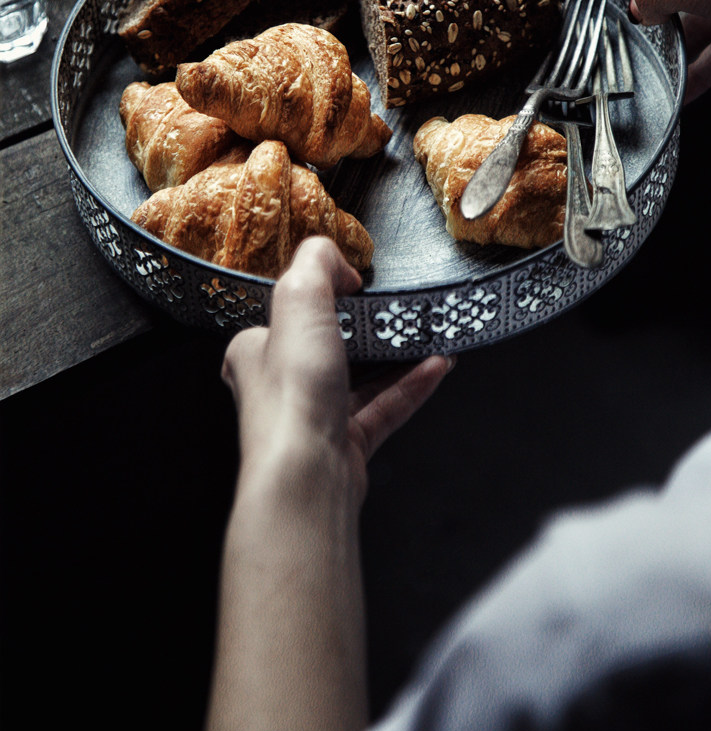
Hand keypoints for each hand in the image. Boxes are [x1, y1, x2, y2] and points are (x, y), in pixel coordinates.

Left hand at [222, 235, 452, 504]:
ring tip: (429, 337)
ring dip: (397, 358)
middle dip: (367, 329)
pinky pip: (384, 408)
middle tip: (397, 310)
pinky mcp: (345, 444)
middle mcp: (279, 387)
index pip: (286, 313)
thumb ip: (315, 264)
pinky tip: (435, 368)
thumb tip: (332, 256)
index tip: (353, 283)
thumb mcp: (298, 301)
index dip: (319, 295)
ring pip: (361, 380)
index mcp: (255, 351)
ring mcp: (314, 417)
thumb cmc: (291, 397)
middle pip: (329, 347)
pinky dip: (411, 387)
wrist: (307, 474)